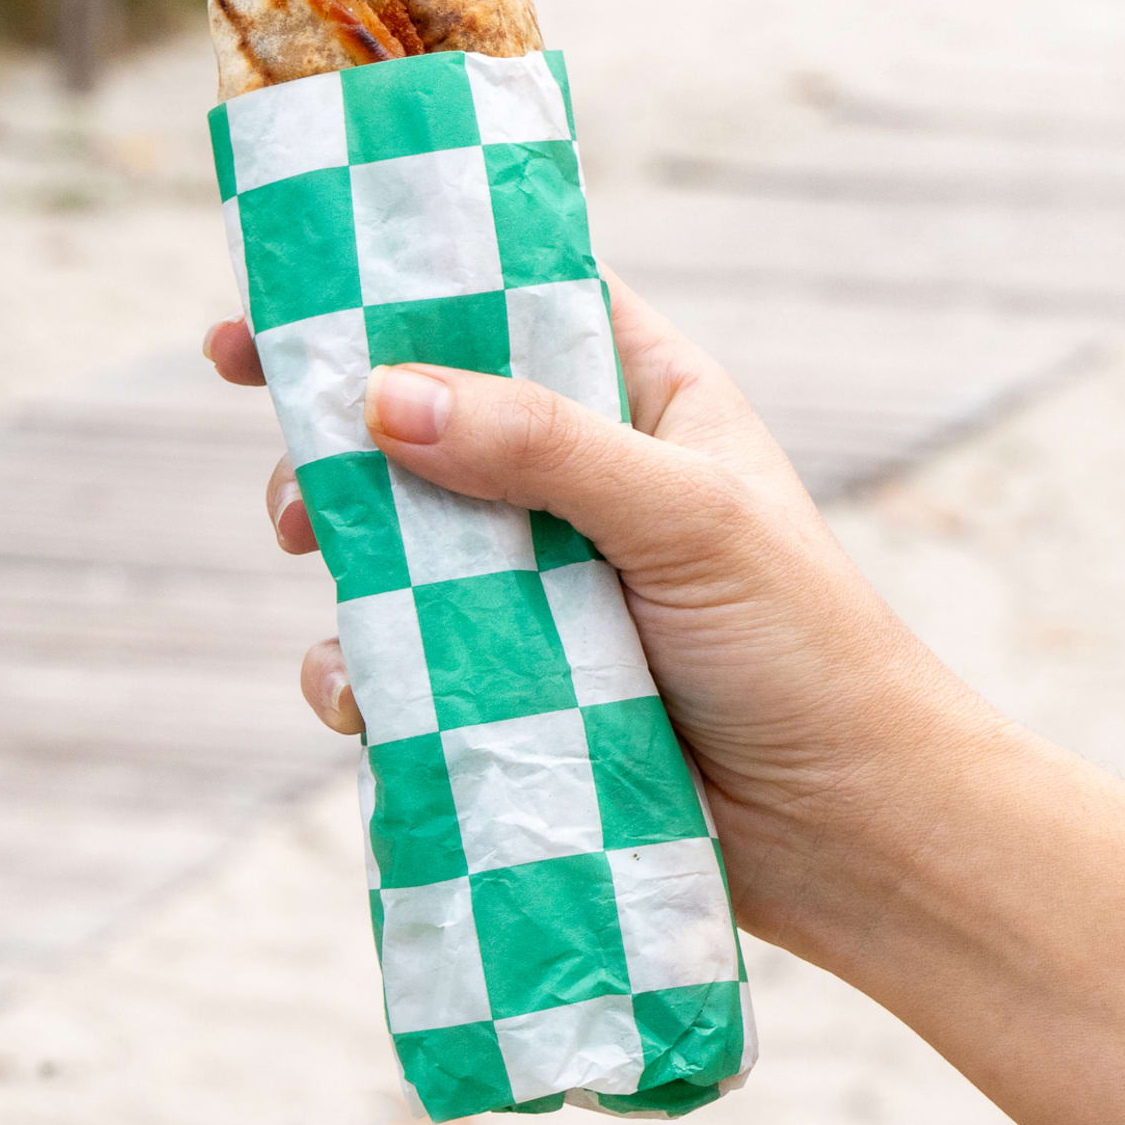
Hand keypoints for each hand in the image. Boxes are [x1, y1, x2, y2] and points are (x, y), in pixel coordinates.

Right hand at [200, 278, 1005, 959]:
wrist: (852, 835)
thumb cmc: (804, 649)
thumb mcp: (685, 518)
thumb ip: (541, 446)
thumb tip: (382, 398)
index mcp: (640, 395)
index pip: (504, 302)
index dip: (393, 289)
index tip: (272, 305)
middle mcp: (580, 479)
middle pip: (420, 421)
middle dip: (334, 442)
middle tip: (290, 478)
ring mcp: (538, 587)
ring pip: (393, 544)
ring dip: (337, 552)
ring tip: (312, 560)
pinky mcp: (510, 689)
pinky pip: (399, 663)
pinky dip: (360, 673)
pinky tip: (360, 694)